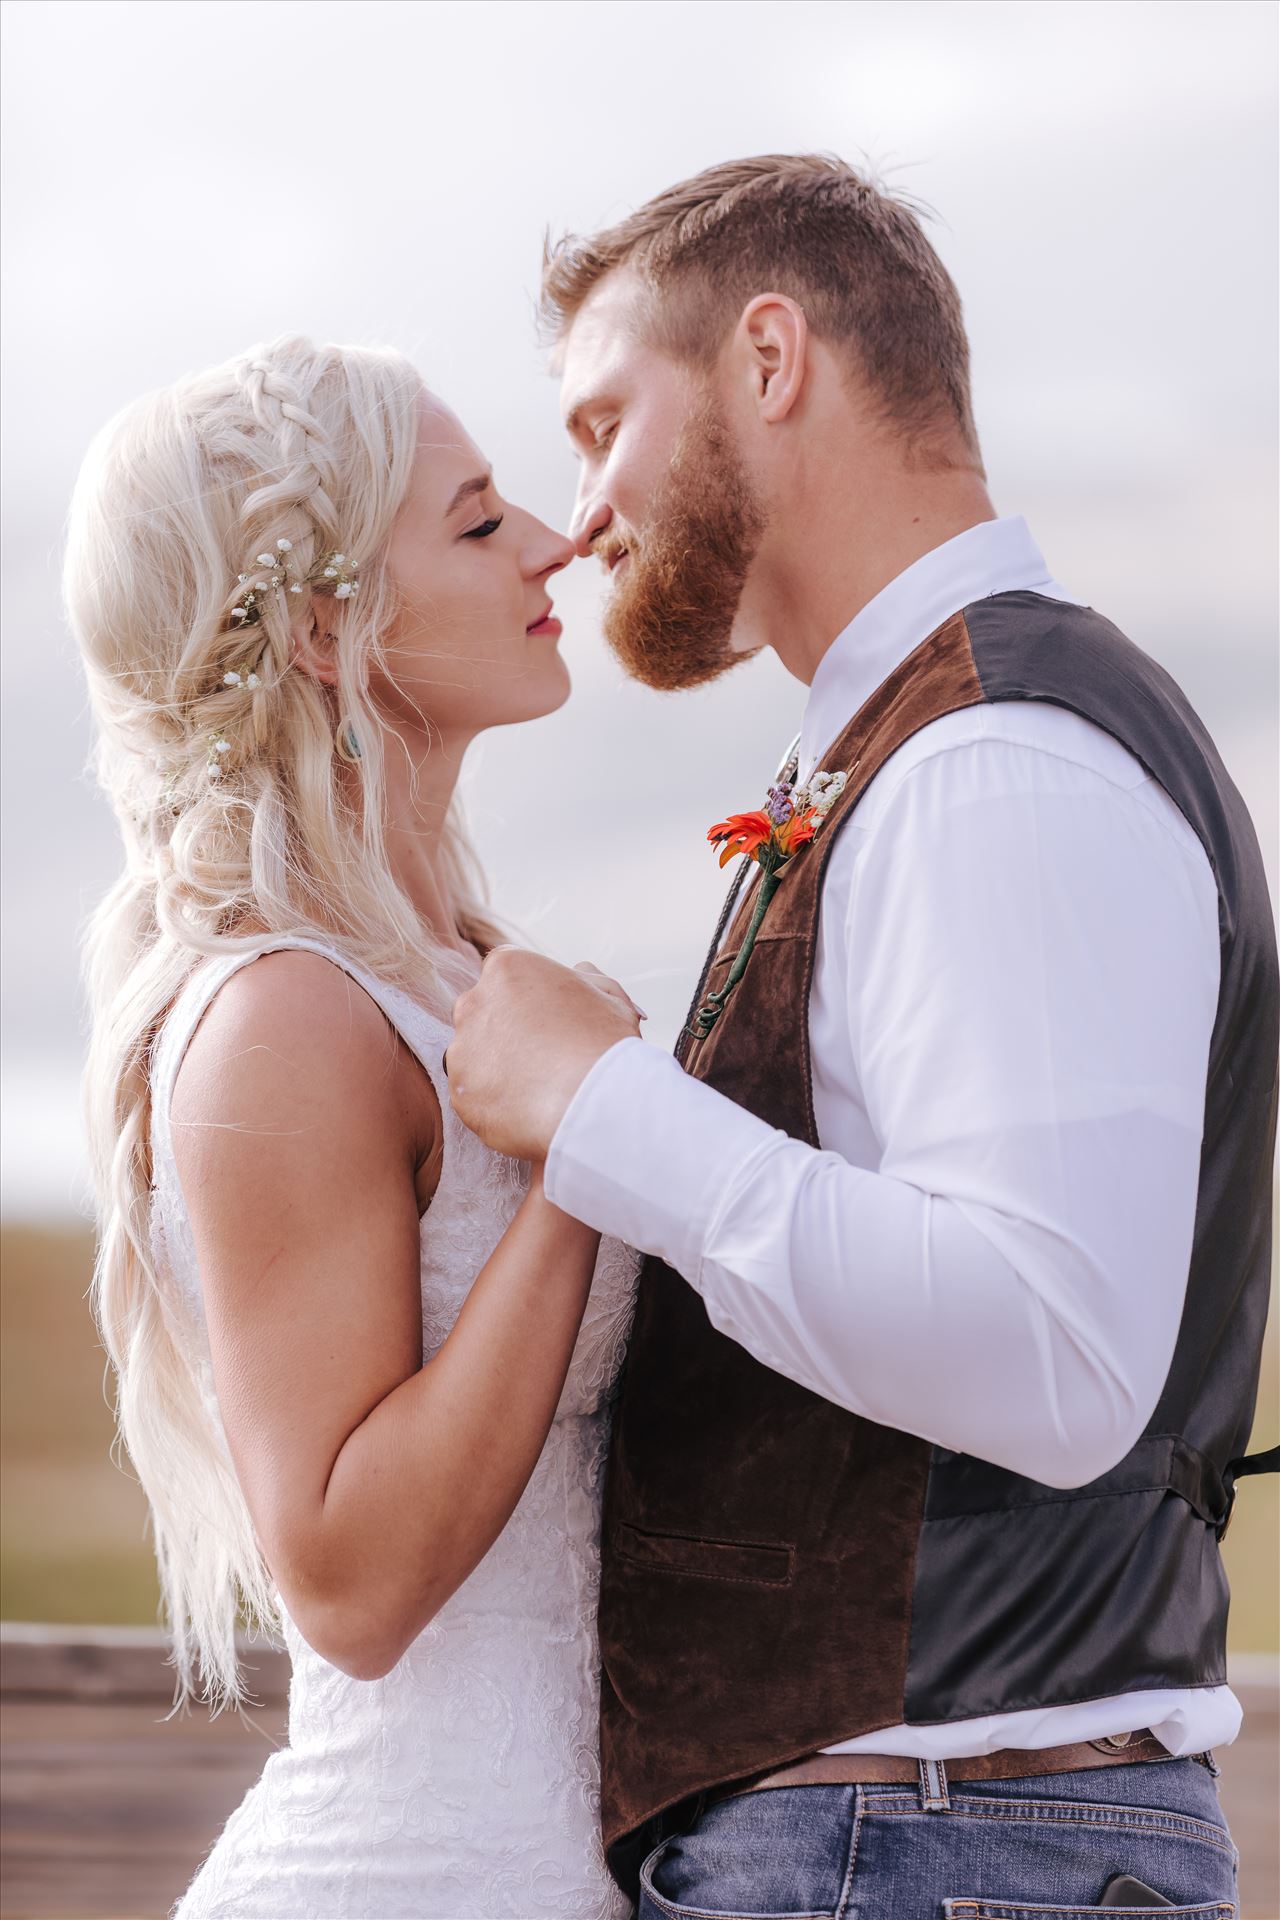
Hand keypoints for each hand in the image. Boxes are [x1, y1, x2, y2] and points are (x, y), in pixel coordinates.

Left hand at [448, 949, 643, 1159]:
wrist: (597, 1102)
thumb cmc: (608, 1044)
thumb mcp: (609, 997)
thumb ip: (587, 979)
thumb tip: (578, 971)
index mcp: (507, 968)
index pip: (504, 978)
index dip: (525, 1002)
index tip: (545, 1025)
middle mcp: (474, 1002)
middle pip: (481, 1015)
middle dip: (503, 1033)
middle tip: (539, 1059)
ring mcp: (462, 1049)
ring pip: (473, 1058)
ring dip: (496, 1069)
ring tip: (536, 1089)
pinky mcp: (460, 1093)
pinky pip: (473, 1097)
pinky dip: (494, 1105)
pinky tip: (527, 1110)